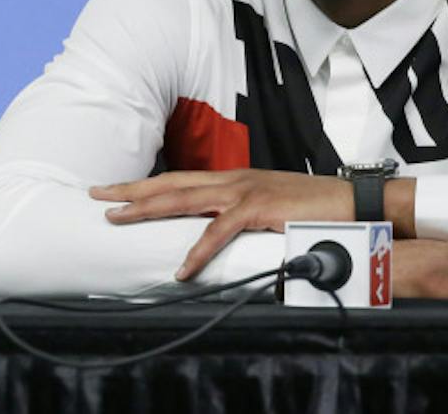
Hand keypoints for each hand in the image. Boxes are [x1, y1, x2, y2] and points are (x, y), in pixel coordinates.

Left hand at [91, 169, 352, 278]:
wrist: (351, 201)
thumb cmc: (311, 206)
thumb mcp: (266, 205)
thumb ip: (238, 214)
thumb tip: (214, 229)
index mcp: (230, 179)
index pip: (176, 179)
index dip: (143, 184)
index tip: (113, 189)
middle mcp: (230, 180)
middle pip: (169, 183)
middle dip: (130, 189)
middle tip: (96, 194)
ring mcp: (242, 191)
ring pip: (182, 199)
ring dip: (146, 209)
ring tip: (117, 219)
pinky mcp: (258, 209)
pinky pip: (219, 232)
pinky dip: (198, 251)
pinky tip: (182, 268)